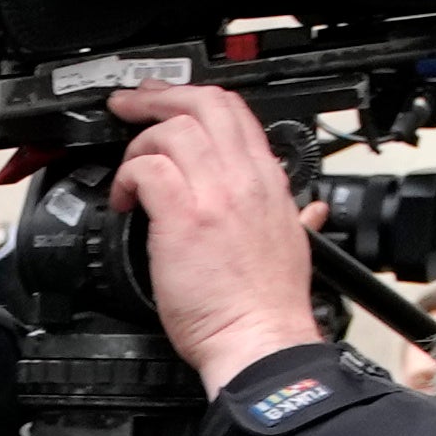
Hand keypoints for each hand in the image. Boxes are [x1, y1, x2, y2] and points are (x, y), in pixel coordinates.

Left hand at [104, 79, 324, 391]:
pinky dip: (128, 175)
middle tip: (128, 104)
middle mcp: (245, 179)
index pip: (235, 112)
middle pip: (203, 105)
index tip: (165, 100)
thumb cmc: (267, 304)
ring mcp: (215, 196)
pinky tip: (123, 200)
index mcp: (268, 181)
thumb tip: (311, 210)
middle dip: (158, 96)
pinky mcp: (183, 219)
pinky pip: (149, 170)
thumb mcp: (296, 245)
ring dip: (139, 144)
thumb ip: (299, 218)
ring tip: (127, 173)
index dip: (194, 97)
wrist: (260, 338)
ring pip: (172, 131)